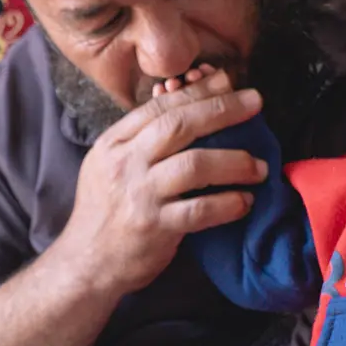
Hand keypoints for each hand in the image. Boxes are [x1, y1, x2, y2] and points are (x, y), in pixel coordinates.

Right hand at [53, 66, 265, 298]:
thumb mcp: (110, 167)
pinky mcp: (154, 227)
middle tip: (255, 103)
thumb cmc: (105, 214)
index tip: (226, 80)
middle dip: (222, 110)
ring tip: (260, 166)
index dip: (196, 91)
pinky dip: (228, 204)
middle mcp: (125, 164)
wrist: (85, 264)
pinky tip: (245, 201)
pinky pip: (200, 210)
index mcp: (114, 144)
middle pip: (179, 125)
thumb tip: (183, 103)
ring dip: (235, 161)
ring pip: (195, 164)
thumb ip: (142, 139)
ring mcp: (139, 195)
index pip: (160, 107)